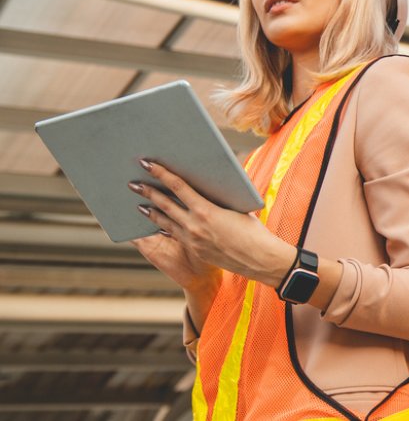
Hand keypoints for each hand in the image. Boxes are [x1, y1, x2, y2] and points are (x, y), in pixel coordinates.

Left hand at [129, 159, 295, 288]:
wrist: (259, 259)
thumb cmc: (254, 230)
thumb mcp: (237, 208)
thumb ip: (219, 199)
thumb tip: (208, 187)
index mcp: (206, 210)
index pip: (178, 187)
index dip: (161, 174)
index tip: (148, 164)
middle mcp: (194, 226)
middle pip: (165, 205)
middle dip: (148, 192)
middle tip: (133, 184)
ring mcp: (192, 240)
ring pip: (166, 222)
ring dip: (151, 212)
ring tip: (139, 204)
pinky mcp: (195, 250)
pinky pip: (175, 235)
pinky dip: (165, 227)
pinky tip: (160, 224)